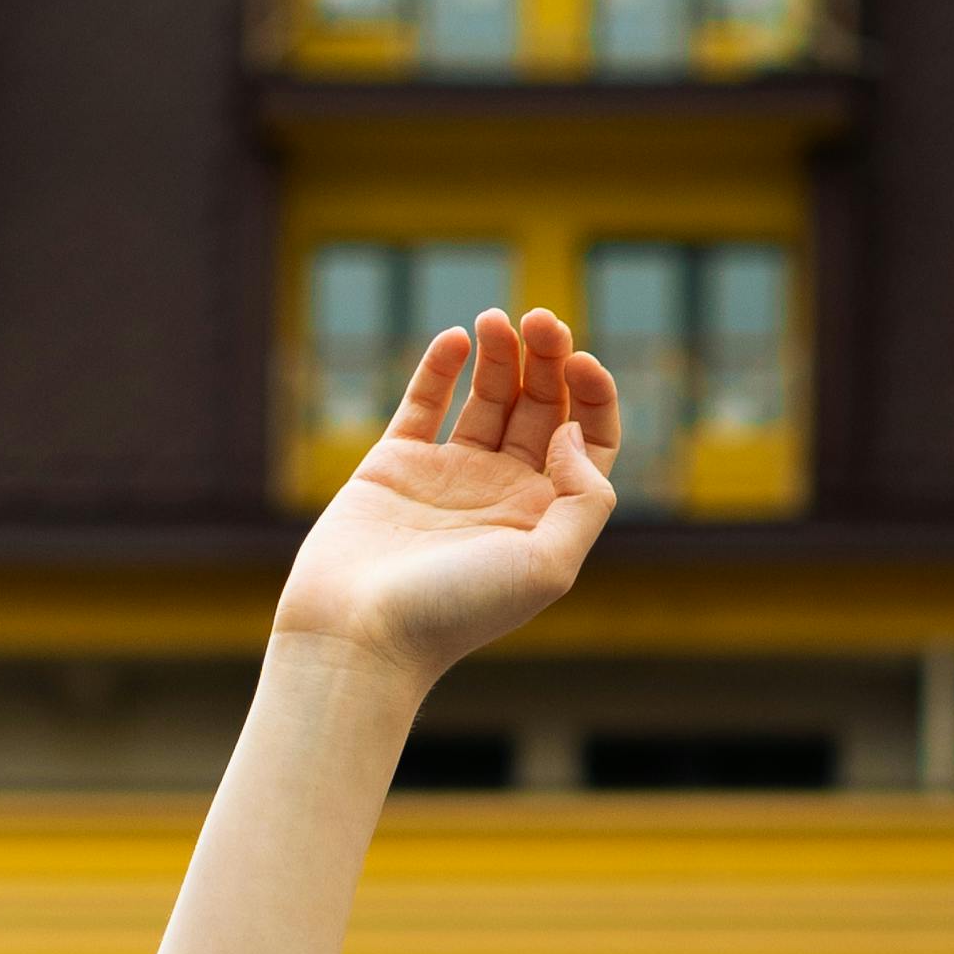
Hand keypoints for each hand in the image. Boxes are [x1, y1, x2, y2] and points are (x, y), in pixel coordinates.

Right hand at [273, 305, 619, 695]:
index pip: (589, 441)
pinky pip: (423, 404)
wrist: (360, 633)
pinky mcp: (395, 465)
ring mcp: (449, 477)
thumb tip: (571, 433)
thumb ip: (584, 500)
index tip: (579, 363)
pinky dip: (440, 366)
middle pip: (541, 408)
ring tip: (496, 319)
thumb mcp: (548, 567)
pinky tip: (455, 338)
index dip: (594, 395)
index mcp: (546, 519)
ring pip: (488, 397)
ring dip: (500, 354)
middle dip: (547, 358)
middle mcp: (503, 495)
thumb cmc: (455, 612)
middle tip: (539, 320)